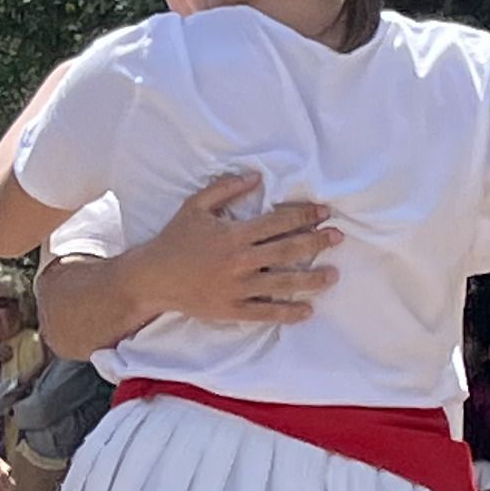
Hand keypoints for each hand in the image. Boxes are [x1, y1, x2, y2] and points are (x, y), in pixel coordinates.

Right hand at [136, 169, 339, 325]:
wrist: (151, 278)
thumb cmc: (174, 240)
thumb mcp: (195, 206)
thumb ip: (225, 189)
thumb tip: (256, 177)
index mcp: (234, 235)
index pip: (278, 223)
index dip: (304, 216)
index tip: (323, 213)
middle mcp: (240, 261)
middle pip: (288, 251)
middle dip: (316, 243)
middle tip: (338, 238)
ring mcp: (237, 288)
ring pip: (283, 284)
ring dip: (312, 279)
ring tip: (333, 275)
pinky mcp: (231, 309)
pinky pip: (265, 313)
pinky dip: (287, 313)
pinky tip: (307, 310)